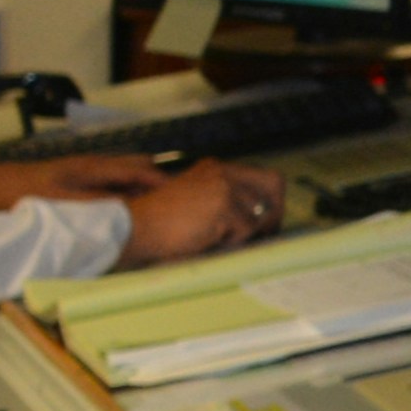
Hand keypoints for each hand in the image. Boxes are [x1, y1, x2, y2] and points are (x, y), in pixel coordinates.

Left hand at [0, 154, 163, 211]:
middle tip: (175, 206)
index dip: (164, 184)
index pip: (141, 171)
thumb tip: (134, 215)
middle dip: (157, 185)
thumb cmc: (21, 195)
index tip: (186, 197)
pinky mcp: (68, 184)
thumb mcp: (65, 205)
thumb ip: (101, 209)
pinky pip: (106, 187)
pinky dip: (121, 197)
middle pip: (134, 169)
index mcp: (93, 168)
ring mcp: (78, 174)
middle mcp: (90, 167)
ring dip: (138, 192)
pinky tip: (119, 216)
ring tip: (153, 213)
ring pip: (120, 178)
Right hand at [112, 164, 282, 267]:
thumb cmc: (162, 225)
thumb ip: (226, 202)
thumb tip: (263, 218)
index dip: (272, 200)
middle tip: (263, 234)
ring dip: (242, 234)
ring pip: (258, 215)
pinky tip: (206, 239)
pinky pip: (245, 231)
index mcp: (215, 168)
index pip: (264, 176)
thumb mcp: (198, 203)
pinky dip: (229, 242)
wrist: (135, 227)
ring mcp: (223, 185)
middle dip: (275, 211)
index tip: (267, 223)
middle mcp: (222, 171)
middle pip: (274, 183)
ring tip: (213, 237)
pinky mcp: (222, 203)